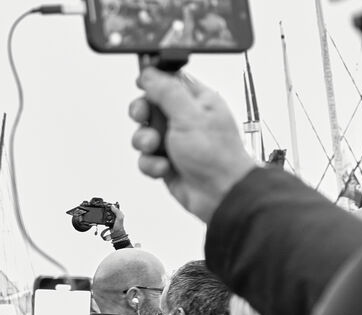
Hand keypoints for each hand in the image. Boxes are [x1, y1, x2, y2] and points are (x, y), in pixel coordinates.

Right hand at [100, 203, 128, 244]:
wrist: (116, 233)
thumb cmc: (119, 226)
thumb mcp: (119, 217)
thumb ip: (116, 211)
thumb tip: (112, 206)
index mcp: (119, 213)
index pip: (114, 207)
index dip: (111, 206)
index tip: (107, 205)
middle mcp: (116, 215)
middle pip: (109, 211)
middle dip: (107, 212)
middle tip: (107, 213)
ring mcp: (112, 219)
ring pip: (107, 215)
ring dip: (106, 216)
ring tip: (108, 218)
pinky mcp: (109, 222)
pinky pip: (105, 219)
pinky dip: (104, 220)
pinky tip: (105, 221)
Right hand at [129, 68, 255, 224]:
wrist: (220, 194)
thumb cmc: (216, 156)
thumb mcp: (189, 116)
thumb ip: (167, 92)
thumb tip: (150, 74)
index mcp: (197, 100)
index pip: (169, 81)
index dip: (152, 83)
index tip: (142, 88)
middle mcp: (186, 119)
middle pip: (150, 106)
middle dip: (143, 115)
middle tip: (144, 118)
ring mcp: (176, 141)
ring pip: (144, 134)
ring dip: (145, 142)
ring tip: (156, 148)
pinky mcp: (167, 162)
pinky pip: (146, 158)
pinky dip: (151, 164)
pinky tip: (164, 167)